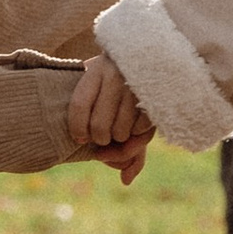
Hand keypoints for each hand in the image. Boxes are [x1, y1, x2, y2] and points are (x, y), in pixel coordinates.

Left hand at [69, 54, 151, 179]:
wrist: (147, 52)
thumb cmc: (116, 80)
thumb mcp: (103, 92)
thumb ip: (103, 130)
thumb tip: (125, 180)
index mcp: (94, 70)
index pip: (79, 106)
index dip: (77, 129)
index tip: (79, 137)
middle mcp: (115, 76)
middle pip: (100, 127)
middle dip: (100, 141)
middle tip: (102, 137)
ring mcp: (136, 86)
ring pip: (122, 132)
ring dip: (120, 138)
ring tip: (119, 127)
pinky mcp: (155, 95)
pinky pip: (142, 130)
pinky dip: (138, 133)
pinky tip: (135, 121)